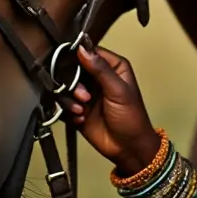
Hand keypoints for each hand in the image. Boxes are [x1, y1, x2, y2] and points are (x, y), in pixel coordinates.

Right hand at [67, 44, 161, 175]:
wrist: (128, 148)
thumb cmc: (133, 118)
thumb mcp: (118, 90)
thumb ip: (100, 69)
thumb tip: (83, 49)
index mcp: (112, 67)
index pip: (89, 52)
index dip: (77, 56)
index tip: (69, 64)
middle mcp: (97, 78)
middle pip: (72, 69)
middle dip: (73, 83)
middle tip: (83, 96)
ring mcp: (86, 93)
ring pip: (65, 87)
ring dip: (71, 99)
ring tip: (82, 109)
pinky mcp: (77, 109)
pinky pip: (63, 104)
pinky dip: (68, 111)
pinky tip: (81, 117)